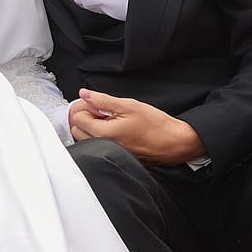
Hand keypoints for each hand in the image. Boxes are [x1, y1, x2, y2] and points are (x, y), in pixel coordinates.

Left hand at [67, 89, 203, 164]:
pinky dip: (103, 136)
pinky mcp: (115, 156)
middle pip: (78, 130)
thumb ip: (103, 100)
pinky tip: (118, 130)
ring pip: (87, 139)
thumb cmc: (155, 125)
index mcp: (104, 133)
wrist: (173, 143)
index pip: (78, 118)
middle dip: (87, 118)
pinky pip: (99, 145)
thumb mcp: (129, 106)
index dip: (87, 107)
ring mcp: (109, 153)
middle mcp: (103, 146)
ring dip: (93, 127)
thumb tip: (85, 94)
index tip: (99, 104)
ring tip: (112, 120)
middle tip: (105, 111)